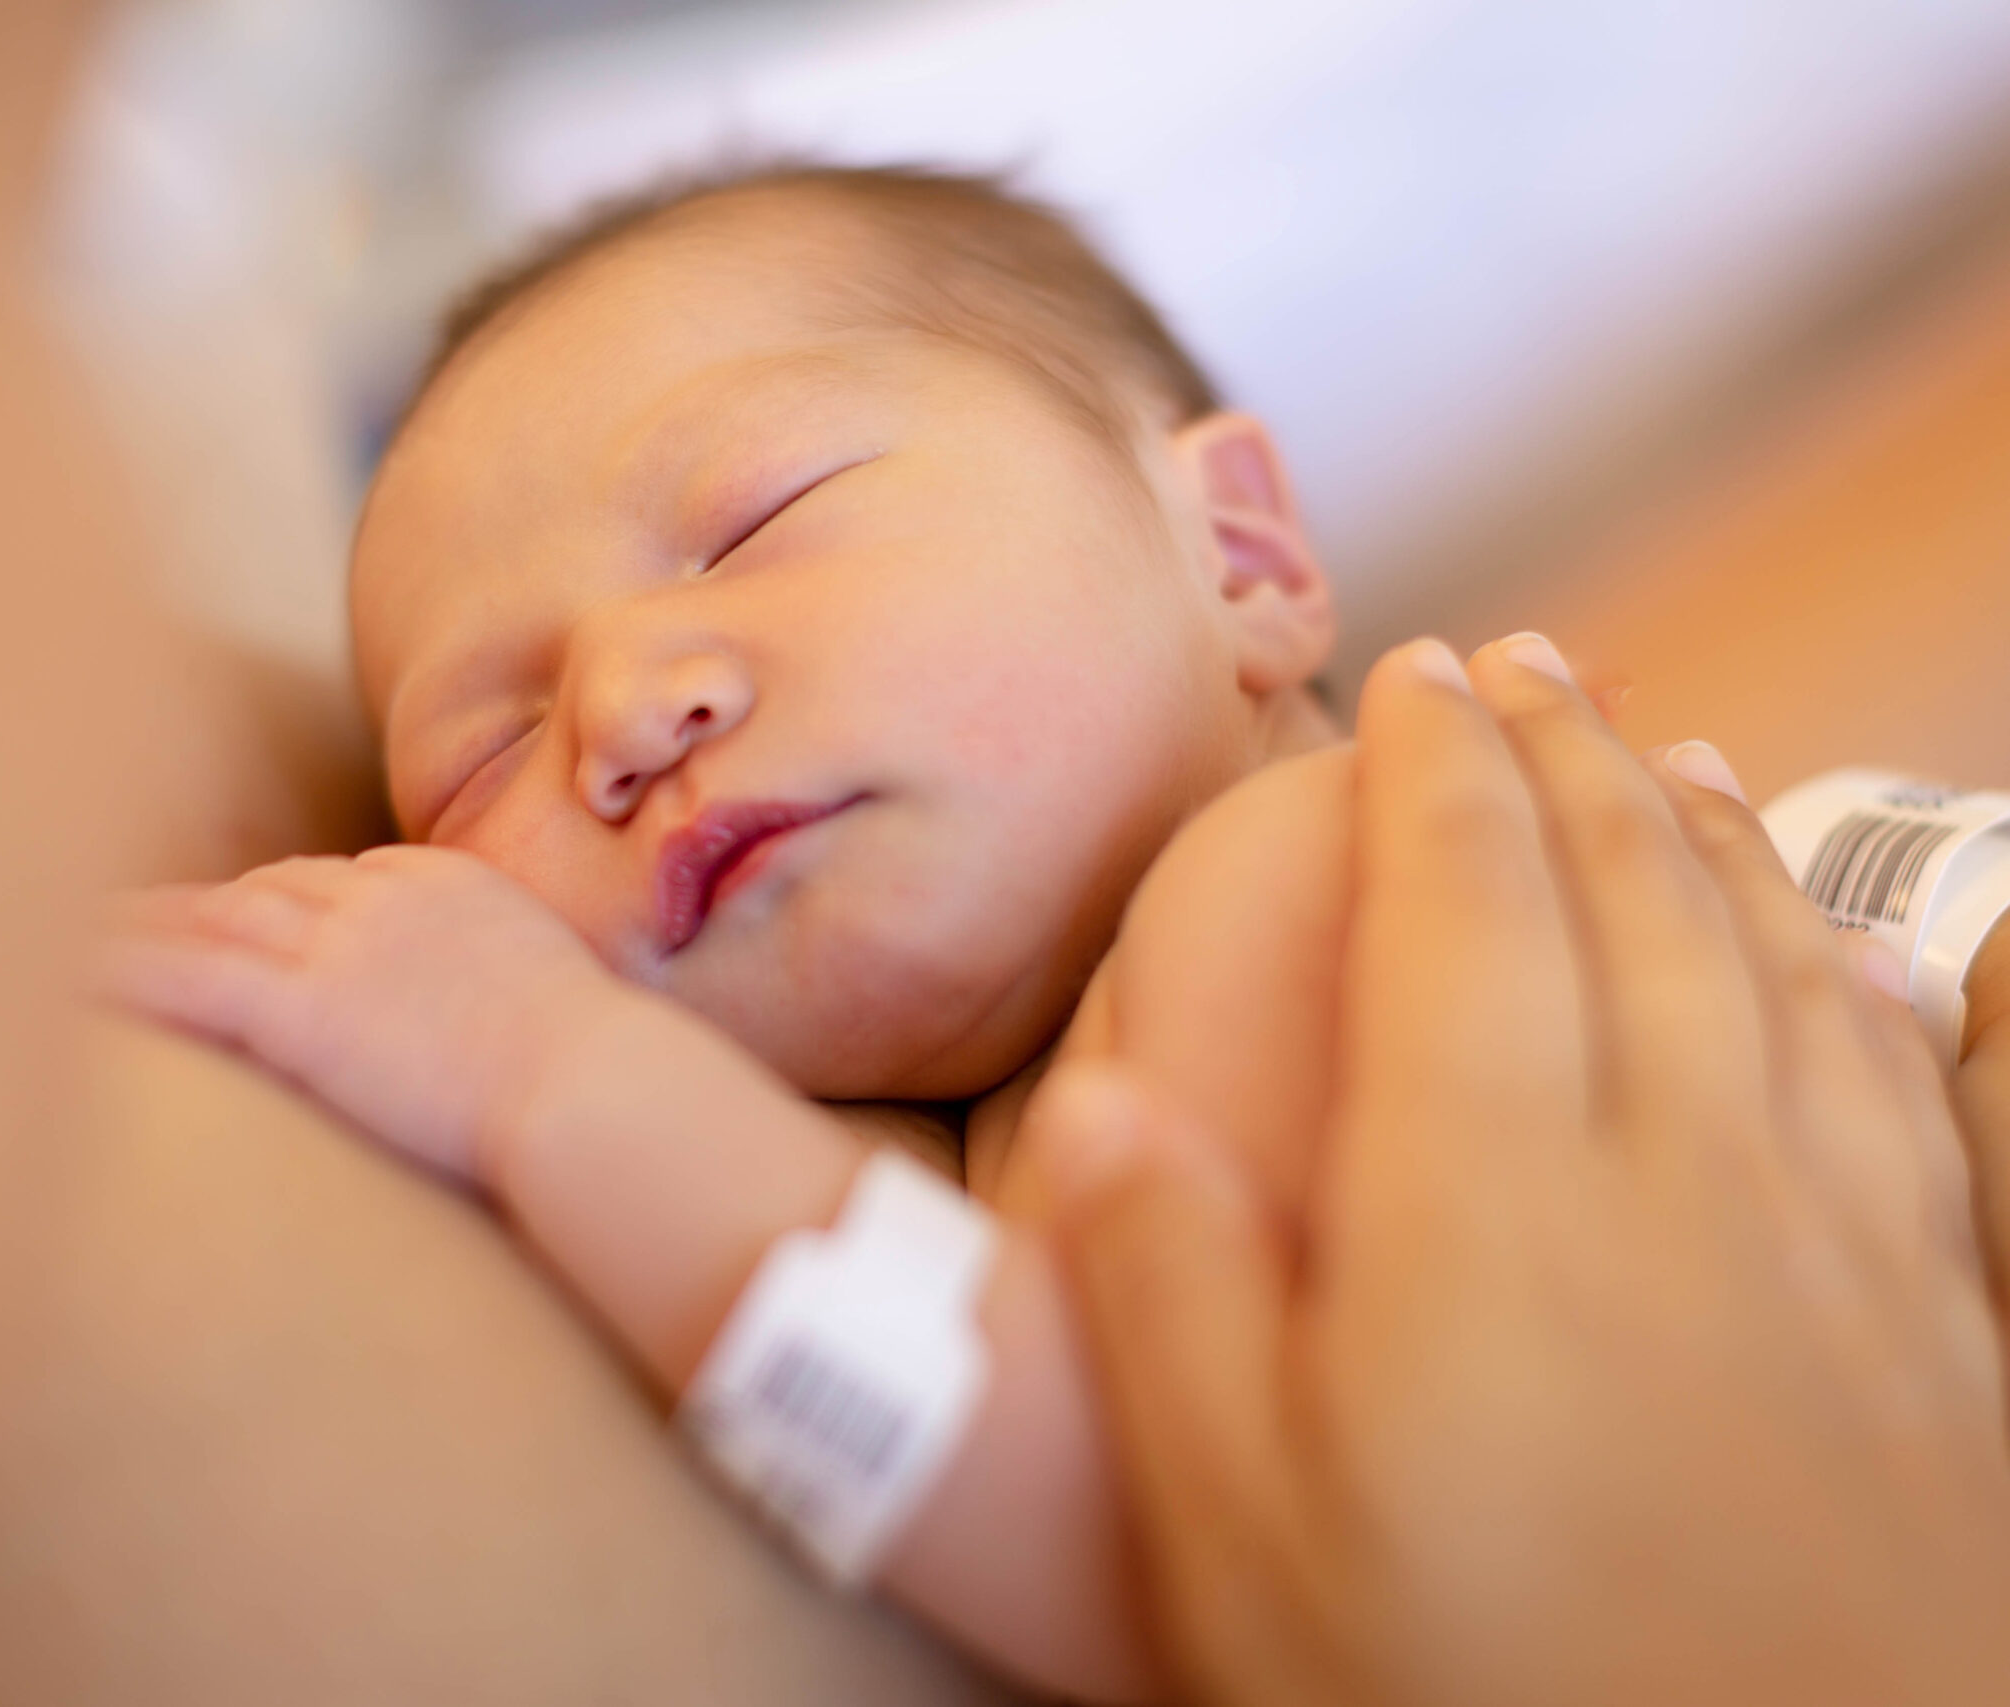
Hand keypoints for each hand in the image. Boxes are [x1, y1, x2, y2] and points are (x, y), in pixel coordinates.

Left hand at [99, 846, 624, 1182]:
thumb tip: (523, 1042)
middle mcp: (383, 899)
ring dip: (138, 927)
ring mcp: (339, 947)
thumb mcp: (564, 1006)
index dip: (278, 901)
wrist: (596, 1088)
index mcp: (447, 887)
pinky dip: (123, 972)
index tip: (239, 921)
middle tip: (130, 919)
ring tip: (68, 938)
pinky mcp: (304, 1008)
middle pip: (265, 886)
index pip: (339, 879)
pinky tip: (64, 981)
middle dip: (199, 903)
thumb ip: (515, 1001)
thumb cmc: (603, 1077)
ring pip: (211, 918)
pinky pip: (189, 977)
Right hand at [1040, 634, 2009, 1706]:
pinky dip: (1856, 976)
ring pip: (1774, 961)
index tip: (1412, 667)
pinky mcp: (1936, 1336)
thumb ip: (1166, 1302)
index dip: (1436, 765)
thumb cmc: (1488, 1701)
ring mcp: (1830, 1245)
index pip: (1468, 900)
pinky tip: (1850, 946)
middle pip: (1631, 889)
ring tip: (1669, 746)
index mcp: (1491, 1194)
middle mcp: (1678, 1170)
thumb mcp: (1245, 1537)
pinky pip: (1899, 1087)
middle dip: (1570, 750)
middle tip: (1525, 657)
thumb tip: (1101, 1106)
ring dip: (1711, 829)